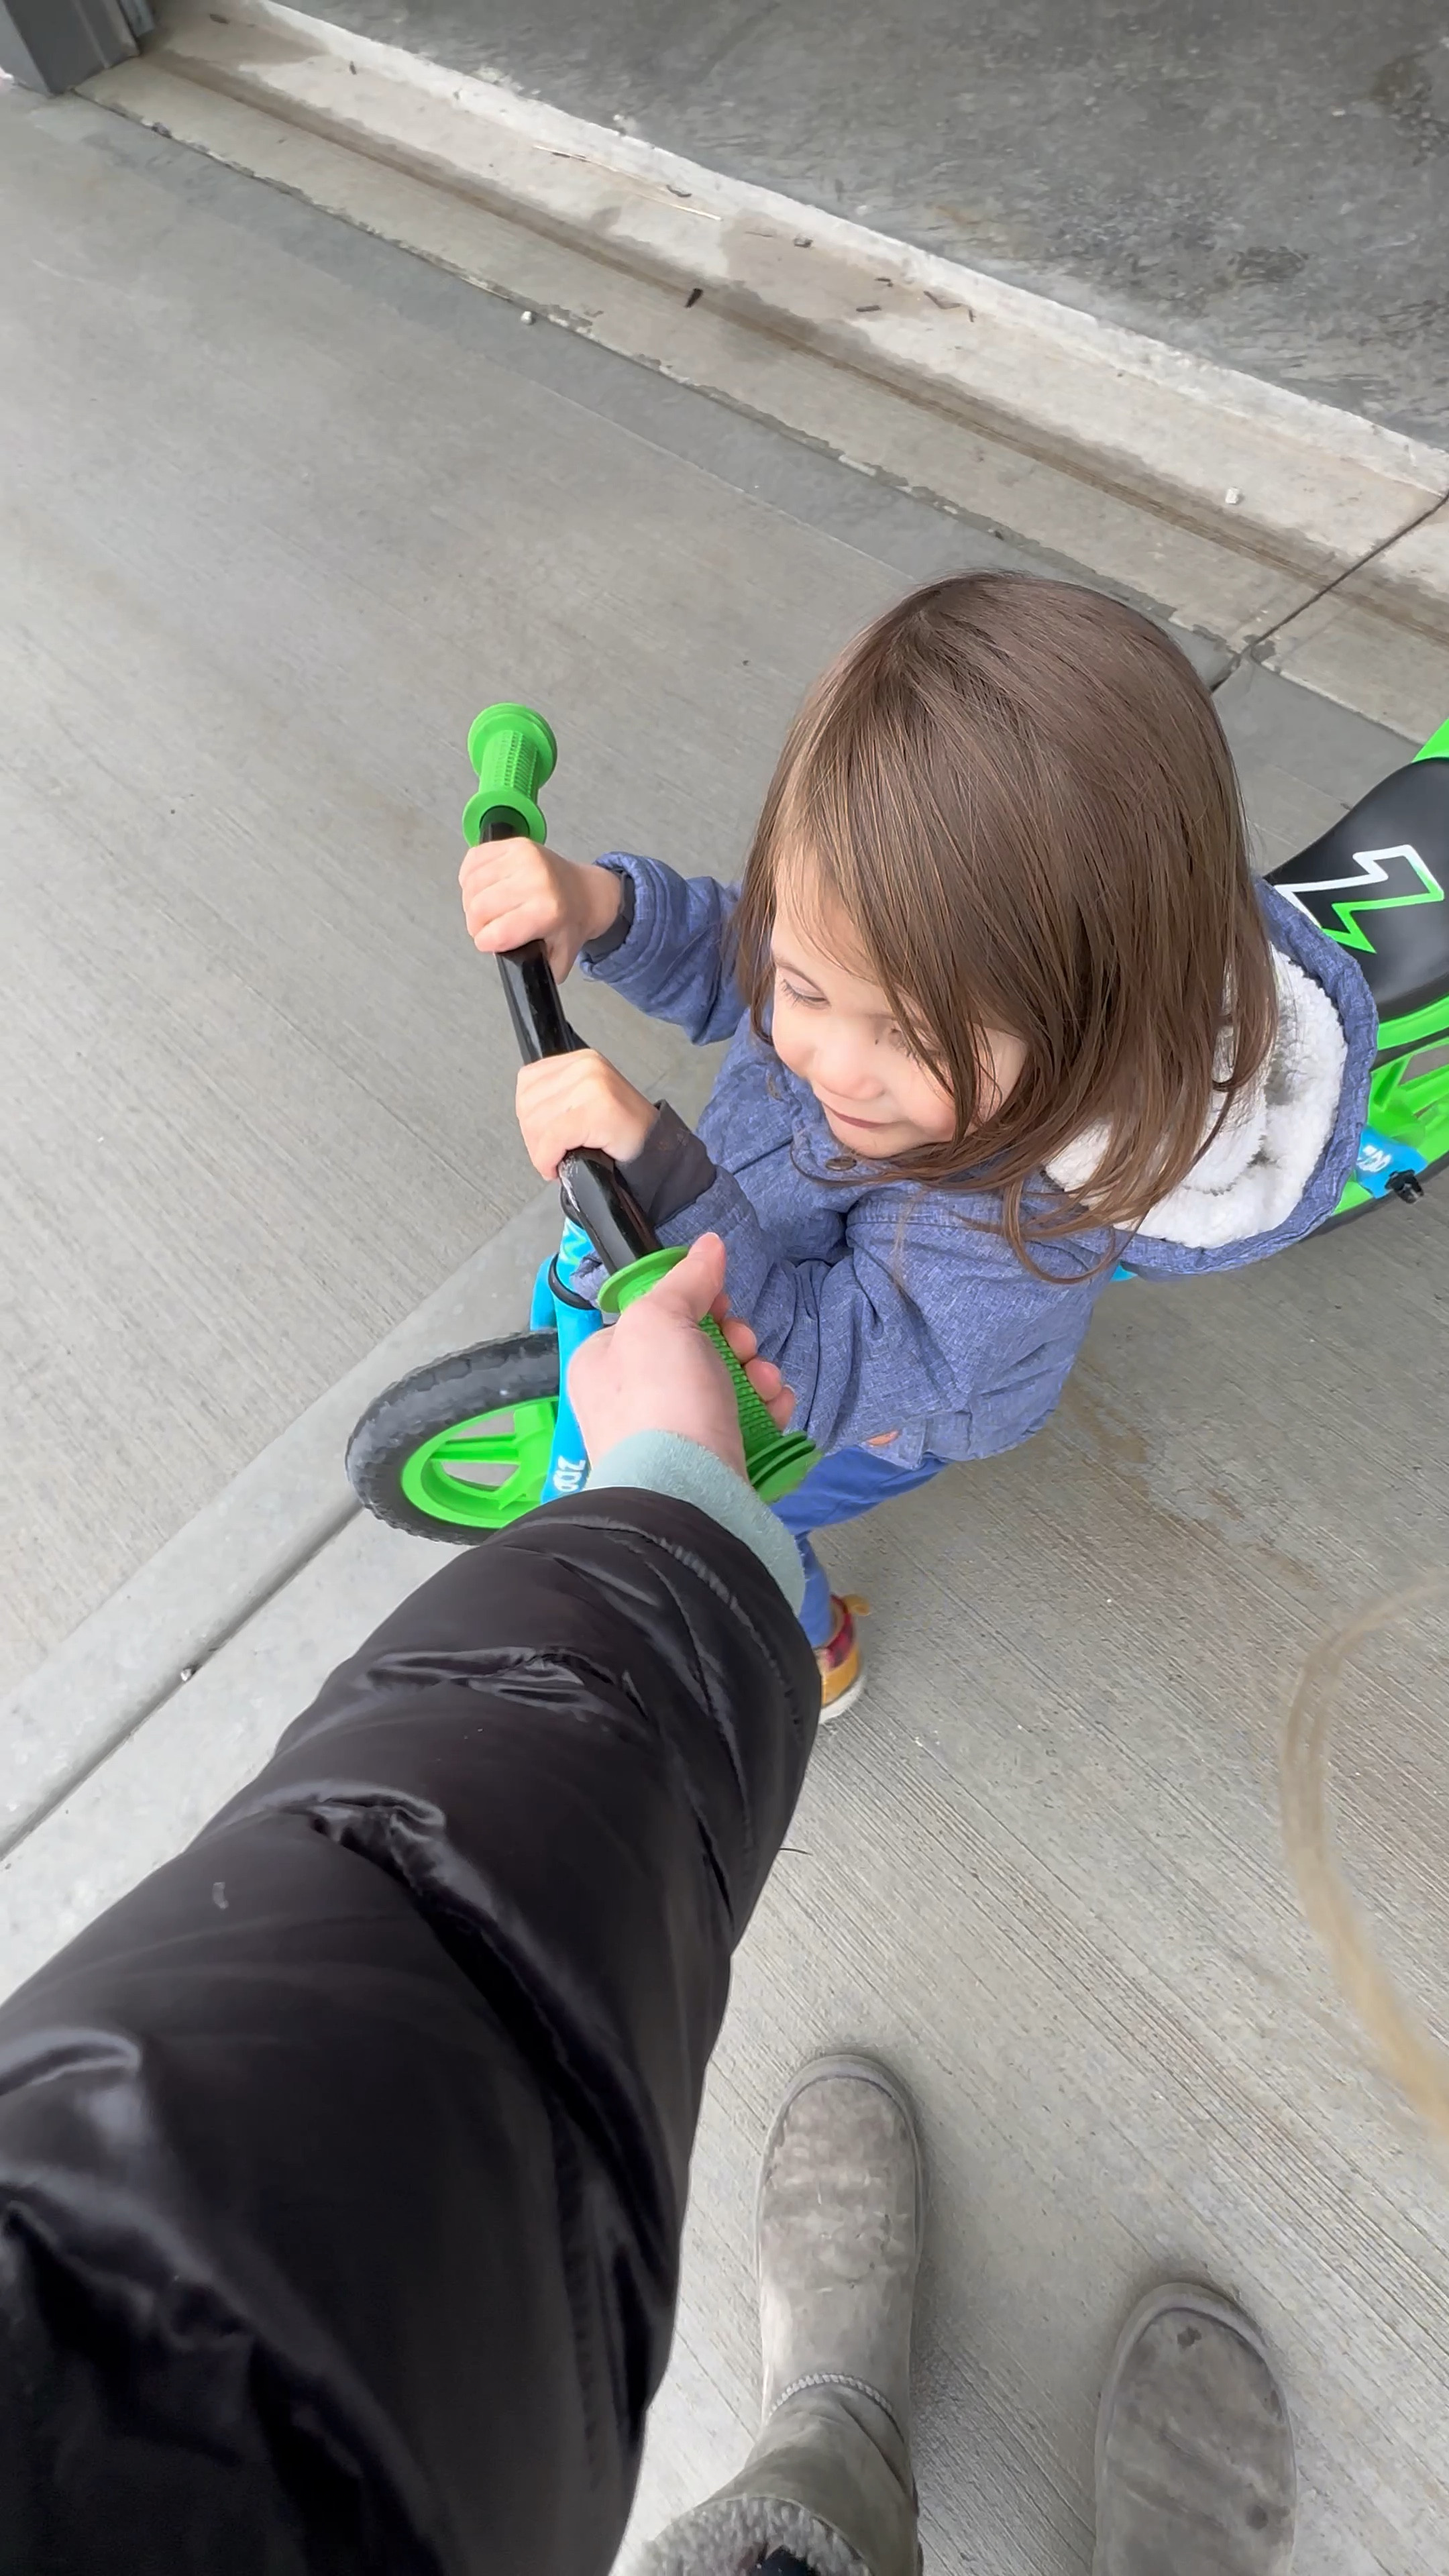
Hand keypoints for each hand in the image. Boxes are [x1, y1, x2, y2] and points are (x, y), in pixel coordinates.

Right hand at [459, 838, 621, 980]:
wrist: (587, 891)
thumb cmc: (569, 923)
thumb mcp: (559, 960)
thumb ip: (536, 972)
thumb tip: (514, 972)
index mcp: (547, 911)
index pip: (494, 933)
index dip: (486, 943)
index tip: (491, 943)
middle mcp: (535, 880)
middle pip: (478, 909)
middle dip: (476, 925)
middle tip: (487, 928)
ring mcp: (523, 857)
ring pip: (471, 885)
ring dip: (471, 902)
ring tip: (486, 909)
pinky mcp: (514, 843)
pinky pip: (473, 860)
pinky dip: (470, 877)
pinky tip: (483, 887)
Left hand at [516, 1050, 657, 1180]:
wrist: (657, 1148)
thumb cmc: (622, 1131)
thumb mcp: (585, 1101)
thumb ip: (556, 1098)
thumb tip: (526, 1116)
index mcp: (581, 1060)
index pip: (527, 1082)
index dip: (528, 1117)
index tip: (542, 1136)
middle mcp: (586, 1066)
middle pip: (528, 1104)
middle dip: (534, 1138)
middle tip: (552, 1153)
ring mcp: (592, 1085)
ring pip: (536, 1123)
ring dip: (541, 1152)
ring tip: (560, 1158)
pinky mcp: (597, 1110)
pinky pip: (553, 1139)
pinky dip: (548, 1159)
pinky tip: (559, 1168)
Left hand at [568, 1234, 791, 1476]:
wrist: (687, 1493)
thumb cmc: (660, 1400)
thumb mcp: (661, 1318)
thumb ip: (686, 1280)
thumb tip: (709, 1245)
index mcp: (604, 1362)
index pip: (653, 1317)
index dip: (694, 1303)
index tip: (721, 1304)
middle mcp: (631, 1400)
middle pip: (697, 1348)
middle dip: (735, 1340)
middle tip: (744, 1345)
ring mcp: (672, 1434)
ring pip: (728, 1383)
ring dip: (758, 1373)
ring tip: (766, 1382)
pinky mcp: (710, 1461)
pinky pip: (746, 1421)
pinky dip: (767, 1409)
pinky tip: (776, 1408)